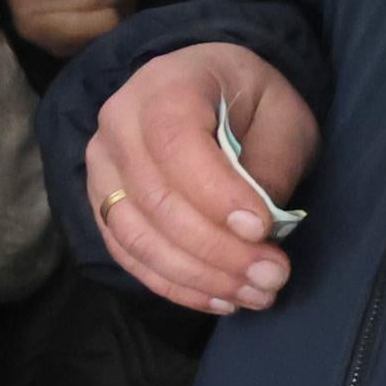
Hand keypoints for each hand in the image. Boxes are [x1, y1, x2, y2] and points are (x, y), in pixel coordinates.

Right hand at [86, 43, 319, 314]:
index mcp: (164, 85)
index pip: (174, 142)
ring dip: (196, 275)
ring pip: (136, 234)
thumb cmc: (251, 101)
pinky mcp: (103, 204)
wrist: (208, 91)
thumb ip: (272, 162)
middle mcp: (117, 123)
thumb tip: (256, 226)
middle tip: (273, 276)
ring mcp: (102, 166)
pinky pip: (127, 253)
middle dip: (216, 248)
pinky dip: (173, 284)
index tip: (262, 229)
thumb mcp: (284, 116)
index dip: (215, 192)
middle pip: (153, 197)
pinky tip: (221, 299)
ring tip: (254, 294)